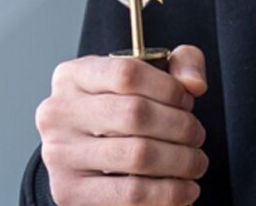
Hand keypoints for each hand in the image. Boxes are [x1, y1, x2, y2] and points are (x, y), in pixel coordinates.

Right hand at [35, 44, 209, 204]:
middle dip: (181, 127)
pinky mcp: (69, 192)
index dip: (168, 88)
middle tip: (196, 137)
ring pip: (137, 155)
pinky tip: (184, 189)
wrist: (83, 159)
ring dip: (181, 161)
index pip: (127, 73)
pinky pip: (130, 193)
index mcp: (74, 77)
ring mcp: (59, 155)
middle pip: (136, 114)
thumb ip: (182, 63)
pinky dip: (168, 193)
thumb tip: (194, 84)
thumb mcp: (149, 76)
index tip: (187, 101)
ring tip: (195, 163)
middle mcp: (58, 114)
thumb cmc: (120, 112)